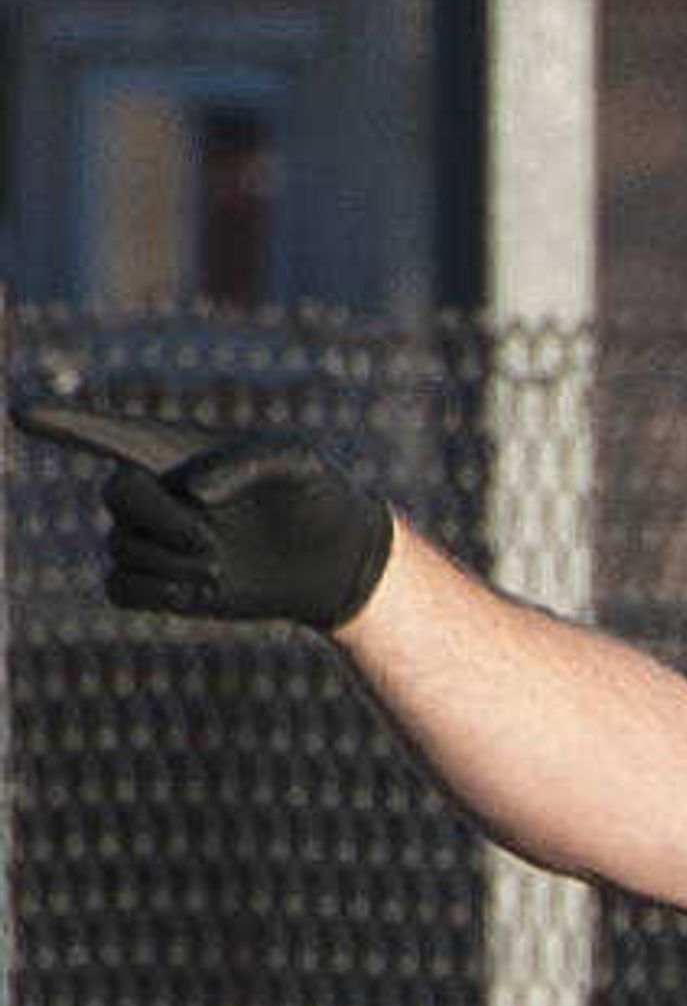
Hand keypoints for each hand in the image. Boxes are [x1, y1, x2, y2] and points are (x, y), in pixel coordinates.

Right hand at [14, 400, 392, 630]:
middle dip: (158, 519)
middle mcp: (157, 492)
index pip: (105, 432)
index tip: (20, 412)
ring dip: (170, 563)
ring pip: (120, 548)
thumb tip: (193, 493)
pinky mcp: (164, 584)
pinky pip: (120, 589)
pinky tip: (197, 593)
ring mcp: (156, 540)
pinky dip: (152, 593)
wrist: (336, 560)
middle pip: (116, 495)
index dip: (63, 423)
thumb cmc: (321, 496)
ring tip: (221, 568)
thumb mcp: (302, 463)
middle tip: (211, 540)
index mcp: (178, 451)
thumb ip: (249, 461)